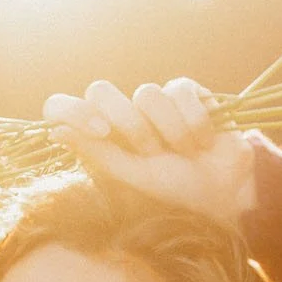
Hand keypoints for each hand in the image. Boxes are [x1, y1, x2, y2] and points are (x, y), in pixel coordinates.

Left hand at [42, 78, 258, 229]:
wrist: (225, 190)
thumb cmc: (175, 188)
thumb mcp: (133, 176)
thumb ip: (97, 154)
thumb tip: (56, 132)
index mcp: (101, 134)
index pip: (63, 107)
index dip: (73, 111)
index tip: (100, 131)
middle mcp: (122, 112)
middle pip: (100, 90)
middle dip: (129, 125)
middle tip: (152, 152)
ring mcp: (154, 99)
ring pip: (147, 93)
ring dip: (169, 131)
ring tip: (185, 152)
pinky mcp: (187, 91)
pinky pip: (180, 90)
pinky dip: (195, 121)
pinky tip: (204, 140)